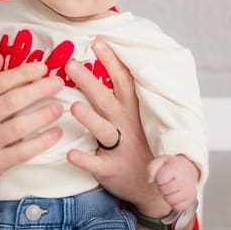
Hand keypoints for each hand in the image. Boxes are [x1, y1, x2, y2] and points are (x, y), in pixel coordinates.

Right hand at [0, 56, 64, 199]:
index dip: (23, 73)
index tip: (42, 68)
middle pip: (12, 100)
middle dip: (39, 89)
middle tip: (57, 83)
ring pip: (19, 125)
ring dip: (43, 114)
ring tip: (59, 107)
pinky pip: (22, 152)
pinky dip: (41, 142)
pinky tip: (55, 134)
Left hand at [65, 40, 169, 215]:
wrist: (160, 187)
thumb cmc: (145, 146)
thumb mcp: (144, 119)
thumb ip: (128, 97)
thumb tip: (113, 66)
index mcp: (135, 111)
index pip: (124, 81)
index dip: (112, 61)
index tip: (97, 42)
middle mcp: (127, 126)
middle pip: (108, 100)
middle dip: (90, 82)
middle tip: (72, 66)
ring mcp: (120, 148)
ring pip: (104, 131)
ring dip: (90, 119)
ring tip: (74, 106)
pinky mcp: (111, 170)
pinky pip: (96, 164)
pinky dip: (84, 159)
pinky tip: (71, 154)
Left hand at [148, 155, 198, 211]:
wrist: (188, 171)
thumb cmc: (171, 167)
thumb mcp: (160, 162)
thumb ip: (151, 168)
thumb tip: (150, 180)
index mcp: (176, 169)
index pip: (160, 180)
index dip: (159, 179)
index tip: (163, 176)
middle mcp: (184, 180)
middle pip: (164, 191)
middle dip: (163, 188)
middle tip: (168, 183)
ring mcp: (189, 191)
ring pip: (170, 201)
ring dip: (168, 196)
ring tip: (172, 189)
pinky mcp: (191, 200)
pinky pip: (178, 207)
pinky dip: (174, 203)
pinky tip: (176, 195)